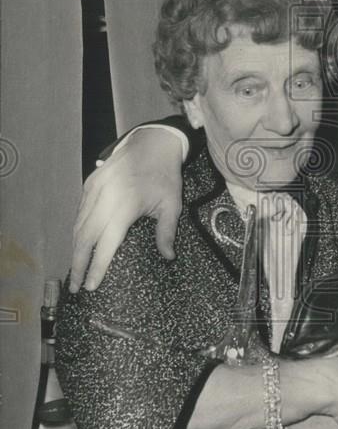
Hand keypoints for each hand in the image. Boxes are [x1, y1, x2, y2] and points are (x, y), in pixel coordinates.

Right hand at [70, 128, 183, 291]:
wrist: (153, 142)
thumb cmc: (165, 175)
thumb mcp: (172, 205)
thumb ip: (167, 233)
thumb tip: (168, 257)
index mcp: (126, 205)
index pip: (106, 243)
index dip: (97, 267)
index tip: (90, 285)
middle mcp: (106, 198)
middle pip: (84, 238)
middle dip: (78, 264)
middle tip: (75, 285)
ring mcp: (94, 189)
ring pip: (78, 225)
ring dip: (75, 249)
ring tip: (75, 269)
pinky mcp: (90, 183)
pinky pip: (80, 211)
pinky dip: (77, 230)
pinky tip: (79, 243)